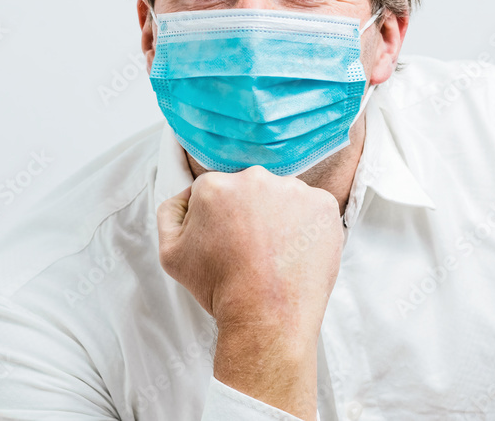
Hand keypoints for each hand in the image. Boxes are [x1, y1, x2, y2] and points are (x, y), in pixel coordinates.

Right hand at [157, 165, 344, 418]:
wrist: (267, 316)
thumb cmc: (218, 288)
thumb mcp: (171, 254)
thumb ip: (171, 213)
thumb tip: (187, 196)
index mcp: (214, 185)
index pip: (215, 191)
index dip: (219, 219)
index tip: (226, 243)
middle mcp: (255, 178)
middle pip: (250, 189)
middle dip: (249, 212)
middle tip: (251, 250)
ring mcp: (294, 190)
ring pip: (283, 196)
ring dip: (280, 216)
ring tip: (276, 253)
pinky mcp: (323, 205)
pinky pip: (313, 208)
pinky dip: (308, 226)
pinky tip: (296, 251)